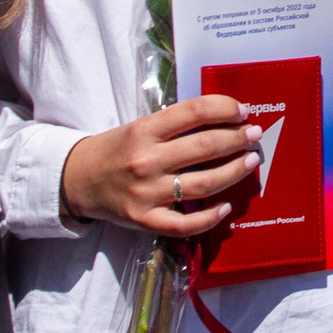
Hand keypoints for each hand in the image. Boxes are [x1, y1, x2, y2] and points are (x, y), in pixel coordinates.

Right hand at [59, 96, 261, 237]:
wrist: (77, 180)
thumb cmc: (116, 149)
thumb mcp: (139, 127)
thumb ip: (175, 124)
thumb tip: (223, 119)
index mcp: (144, 130)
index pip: (195, 112)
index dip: (225, 108)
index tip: (243, 111)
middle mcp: (146, 160)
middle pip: (205, 147)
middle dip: (238, 139)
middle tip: (255, 135)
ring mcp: (146, 193)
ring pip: (203, 184)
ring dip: (234, 171)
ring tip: (250, 161)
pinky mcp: (145, 220)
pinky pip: (185, 224)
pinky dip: (210, 217)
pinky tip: (226, 206)